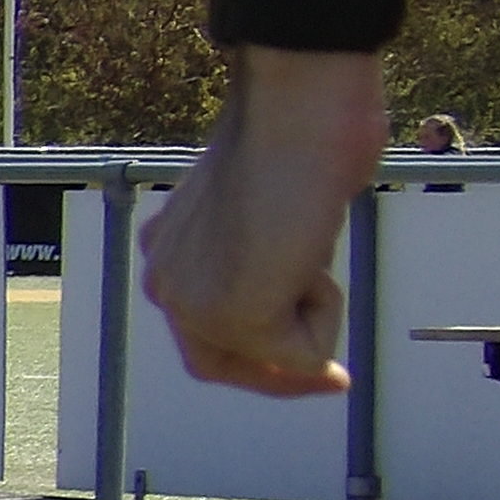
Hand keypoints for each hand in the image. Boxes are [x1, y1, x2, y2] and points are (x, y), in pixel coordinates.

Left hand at [142, 54, 376, 396]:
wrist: (297, 118)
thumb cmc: (300, 138)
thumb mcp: (270, 208)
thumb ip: (266, 253)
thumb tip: (296, 285)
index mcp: (167, 248)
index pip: (197, 328)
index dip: (252, 356)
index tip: (308, 368)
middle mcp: (165, 279)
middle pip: (213, 364)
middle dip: (278, 376)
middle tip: (333, 381)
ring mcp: (191, 303)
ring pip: (270, 356)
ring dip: (315, 318)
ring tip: (312, 250)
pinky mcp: (232, 319)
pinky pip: (302, 351)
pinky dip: (328, 310)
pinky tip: (312, 253)